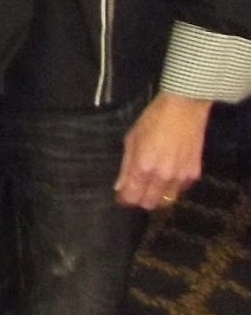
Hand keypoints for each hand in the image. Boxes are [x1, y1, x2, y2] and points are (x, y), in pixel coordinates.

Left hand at [115, 92, 211, 209]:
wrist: (184, 109)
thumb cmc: (152, 120)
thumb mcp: (132, 139)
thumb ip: (126, 166)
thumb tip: (119, 187)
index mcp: (143, 167)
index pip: (132, 197)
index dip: (124, 199)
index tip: (121, 195)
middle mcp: (163, 177)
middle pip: (149, 204)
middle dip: (139, 200)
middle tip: (135, 190)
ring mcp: (181, 178)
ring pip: (167, 202)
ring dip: (157, 197)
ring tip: (151, 185)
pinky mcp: (194, 175)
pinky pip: (180, 191)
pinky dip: (171, 189)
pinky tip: (167, 176)